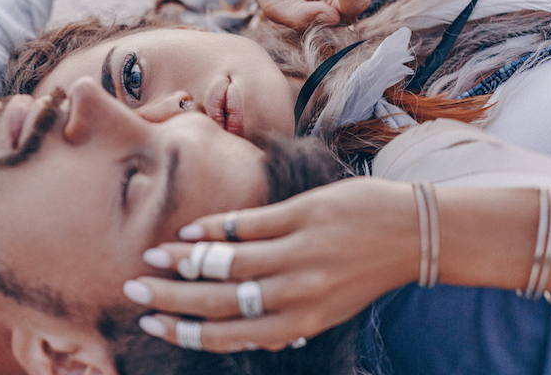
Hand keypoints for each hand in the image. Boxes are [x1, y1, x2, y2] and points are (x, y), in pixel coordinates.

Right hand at [122, 177, 418, 352]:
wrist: (415, 232)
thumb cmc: (366, 272)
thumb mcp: (328, 310)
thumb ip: (286, 320)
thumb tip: (244, 329)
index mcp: (300, 323)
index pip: (227, 333)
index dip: (183, 332)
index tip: (153, 322)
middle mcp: (295, 294)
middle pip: (217, 301)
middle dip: (169, 297)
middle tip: (136, 288)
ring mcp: (298, 253)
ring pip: (226, 262)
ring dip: (183, 260)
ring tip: (154, 255)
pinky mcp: (302, 216)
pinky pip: (247, 226)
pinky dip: (214, 229)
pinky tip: (190, 231)